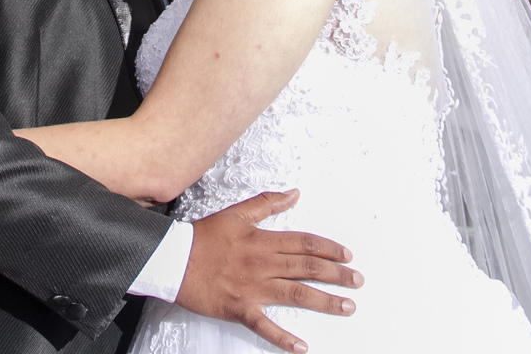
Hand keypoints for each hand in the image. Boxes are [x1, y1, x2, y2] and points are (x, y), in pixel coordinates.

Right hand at [175, 190, 361, 352]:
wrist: (172, 259)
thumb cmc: (202, 237)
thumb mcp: (235, 214)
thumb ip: (266, 202)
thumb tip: (294, 193)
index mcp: (262, 240)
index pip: (305, 243)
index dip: (330, 249)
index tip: (347, 256)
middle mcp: (262, 264)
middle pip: (308, 268)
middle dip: (338, 275)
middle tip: (358, 281)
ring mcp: (252, 288)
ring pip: (296, 295)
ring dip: (325, 302)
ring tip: (347, 307)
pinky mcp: (240, 309)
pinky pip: (265, 326)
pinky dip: (284, 339)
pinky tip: (302, 347)